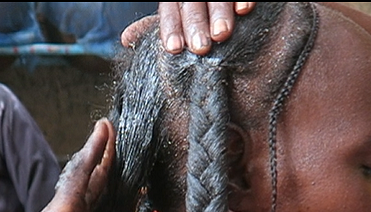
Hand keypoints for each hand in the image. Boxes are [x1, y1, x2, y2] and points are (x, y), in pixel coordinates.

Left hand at [121, 2, 254, 54]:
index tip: (173, 49)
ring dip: (218, 12)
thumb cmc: (201, 10)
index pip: (169, 9)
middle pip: (191, 1)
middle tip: (200, 47)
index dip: (171, 27)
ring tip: (221, 34)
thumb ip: (160, 26)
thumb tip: (126, 39)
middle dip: (194, 23)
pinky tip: (244, 10)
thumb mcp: (177, 12)